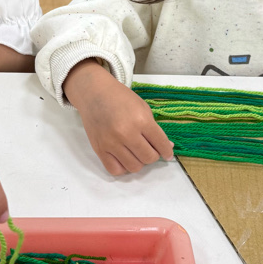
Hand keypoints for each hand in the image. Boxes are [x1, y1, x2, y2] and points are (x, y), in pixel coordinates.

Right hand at [63, 60, 173, 175]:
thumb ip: (154, 129)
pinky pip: (115, 170)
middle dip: (153, 155)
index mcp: (141, 120)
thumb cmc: (120, 97)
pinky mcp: (99, 149)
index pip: (160, 143)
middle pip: (148, 158)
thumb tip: (167, 146)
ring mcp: (111, 143)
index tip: (168, 154)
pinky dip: (123, 167)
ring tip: (136, 152)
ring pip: (134, 167)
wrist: (94, 93)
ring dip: (139, 161)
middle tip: (149, 148)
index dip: (167, 151)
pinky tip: (124, 158)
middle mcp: (126, 133)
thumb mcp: (143, 108)